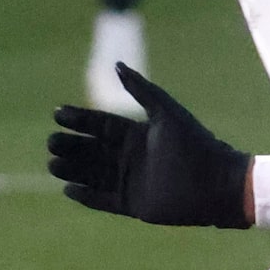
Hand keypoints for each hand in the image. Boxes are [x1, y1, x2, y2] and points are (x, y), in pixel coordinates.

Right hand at [46, 65, 253, 227]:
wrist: (219, 184)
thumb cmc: (196, 145)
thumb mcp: (166, 112)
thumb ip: (141, 90)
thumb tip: (116, 64)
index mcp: (137, 134)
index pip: (100, 125)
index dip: (79, 119)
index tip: (57, 113)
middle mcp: (131, 158)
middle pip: (91, 150)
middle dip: (70, 145)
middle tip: (50, 141)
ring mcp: (131, 182)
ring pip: (92, 174)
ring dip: (72, 169)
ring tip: (52, 163)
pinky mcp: (134, 205)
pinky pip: (103, 200)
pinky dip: (86, 196)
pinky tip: (67, 190)